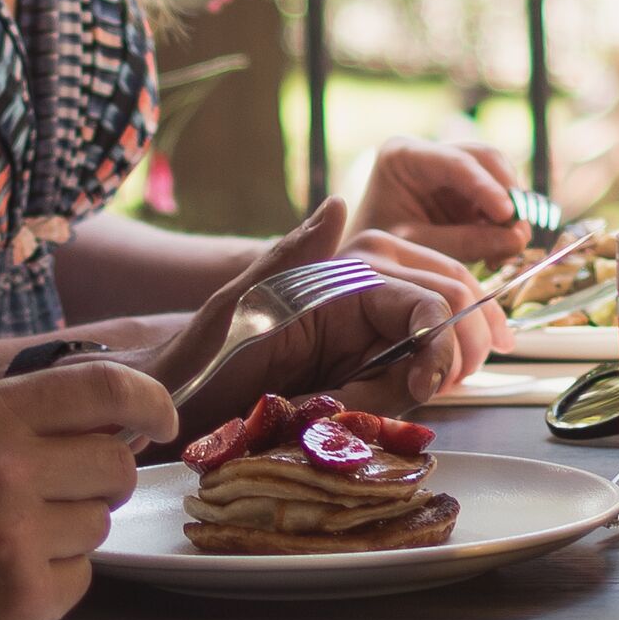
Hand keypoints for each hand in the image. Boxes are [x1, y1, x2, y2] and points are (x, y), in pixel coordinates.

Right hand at [0, 358, 169, 619]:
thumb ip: (32, 419)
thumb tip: (125, 418)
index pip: (104, 389)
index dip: (149, 401)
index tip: (162, 418)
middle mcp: (6, 469)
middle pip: (115, 466)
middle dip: (96, 482)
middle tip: (50, 496)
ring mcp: (16, 537)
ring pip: (99, 526)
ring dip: (67, 535)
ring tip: (6, 539)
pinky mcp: (22, 596)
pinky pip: (80, 578)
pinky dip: (52, 581)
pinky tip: (1, 575)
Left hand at [151, 201, 503, 428]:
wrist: (171, 407)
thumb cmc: (198, 360)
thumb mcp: (237, 306)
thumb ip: (290, 255)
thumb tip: (339, 203)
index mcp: (345, 276)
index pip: (425, 299)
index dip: (441, 340)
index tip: (425, 386)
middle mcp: (366, 298)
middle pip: (446, 319)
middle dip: (448, 361)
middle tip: (417, 400)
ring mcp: (368, 337)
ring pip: (435, 354)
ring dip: (425, 386)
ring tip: (373, 410)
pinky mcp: (363, 374)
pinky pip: (409, 384)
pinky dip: (405, 403)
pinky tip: (377, 416)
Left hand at [349, 136, 529, 263]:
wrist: (365, 266)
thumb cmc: (376, 254)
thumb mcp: (415, 247)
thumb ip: (463, 242)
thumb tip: (517, 239)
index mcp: (403, 155)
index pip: (455, 162)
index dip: (487, 187)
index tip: (508, 215)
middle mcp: (430, 154)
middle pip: (485, 158)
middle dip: (507, 193)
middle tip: (518, 232)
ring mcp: (450, 172)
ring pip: (498, 176)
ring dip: (510, 211)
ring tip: (510, 248)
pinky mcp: (465, 193)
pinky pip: (497, 200)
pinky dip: (504, 224)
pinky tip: (501, 251)